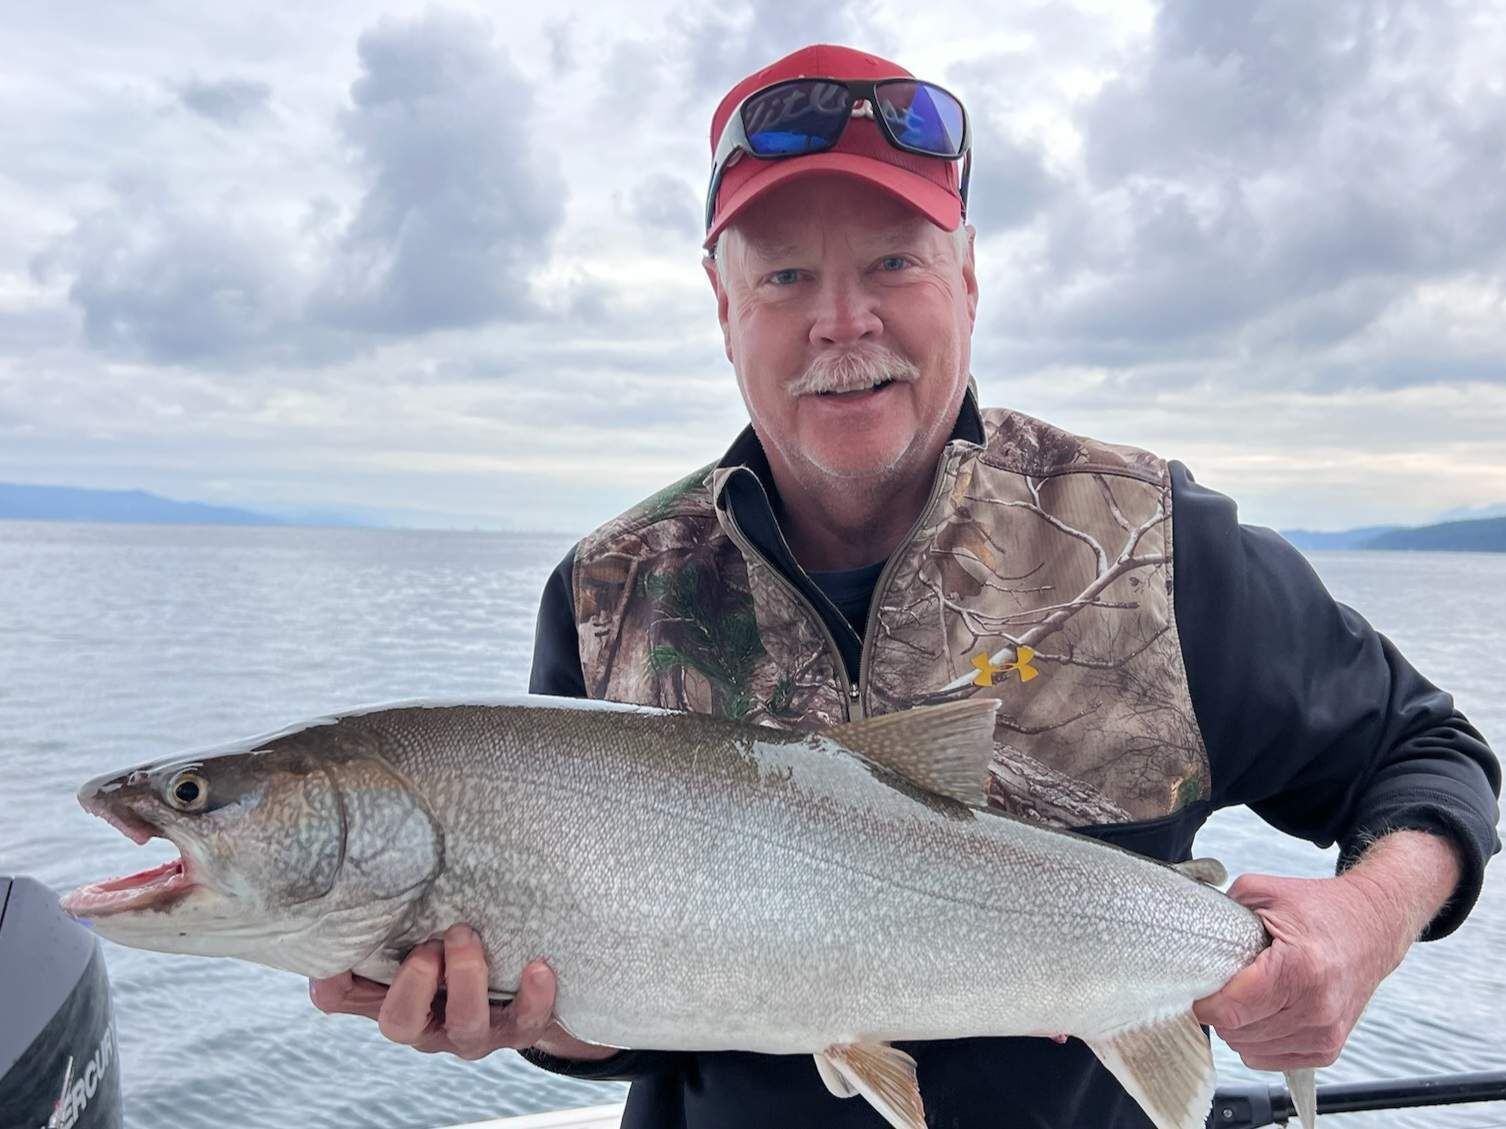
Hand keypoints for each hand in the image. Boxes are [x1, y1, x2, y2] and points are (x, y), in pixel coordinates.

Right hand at [309, 923, 616, 1062]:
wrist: (526, 986)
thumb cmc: (459, 941)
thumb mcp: (421, 922)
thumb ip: (395, 901)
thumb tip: (361, 853)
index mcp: (391, 994)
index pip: (341, 997)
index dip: (331, 977)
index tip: (340, 940)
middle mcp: (426, 1021)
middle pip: (400, 1024)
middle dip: (413, 984)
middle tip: (428, 945)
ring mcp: (472, 1031)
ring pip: (464, 1026)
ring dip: (466, 979)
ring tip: (466, 934)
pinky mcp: (519, 1029)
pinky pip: (526, 1023)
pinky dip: (533, 997)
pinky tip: (537, 965)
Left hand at [1192, 870, 1409, 1069]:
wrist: (1374, 927)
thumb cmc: (1321, 909)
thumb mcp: (1266, 892)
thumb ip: (1224, 909)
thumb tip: (1192, 932)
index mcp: (1299, 968)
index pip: (1232, 1009)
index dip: (1204, 1003)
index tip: (1195, 990)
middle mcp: (1315, 1007)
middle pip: (1237, 1032)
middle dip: (1220, 1012)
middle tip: (1222, 986)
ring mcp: (1325, 1032)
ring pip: (1251, 1049)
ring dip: (1238, 1027)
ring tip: (1246, 996)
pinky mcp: (1329, 1047)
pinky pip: (1272, 1059)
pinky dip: (1258, 1041)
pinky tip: (1263, 1013)